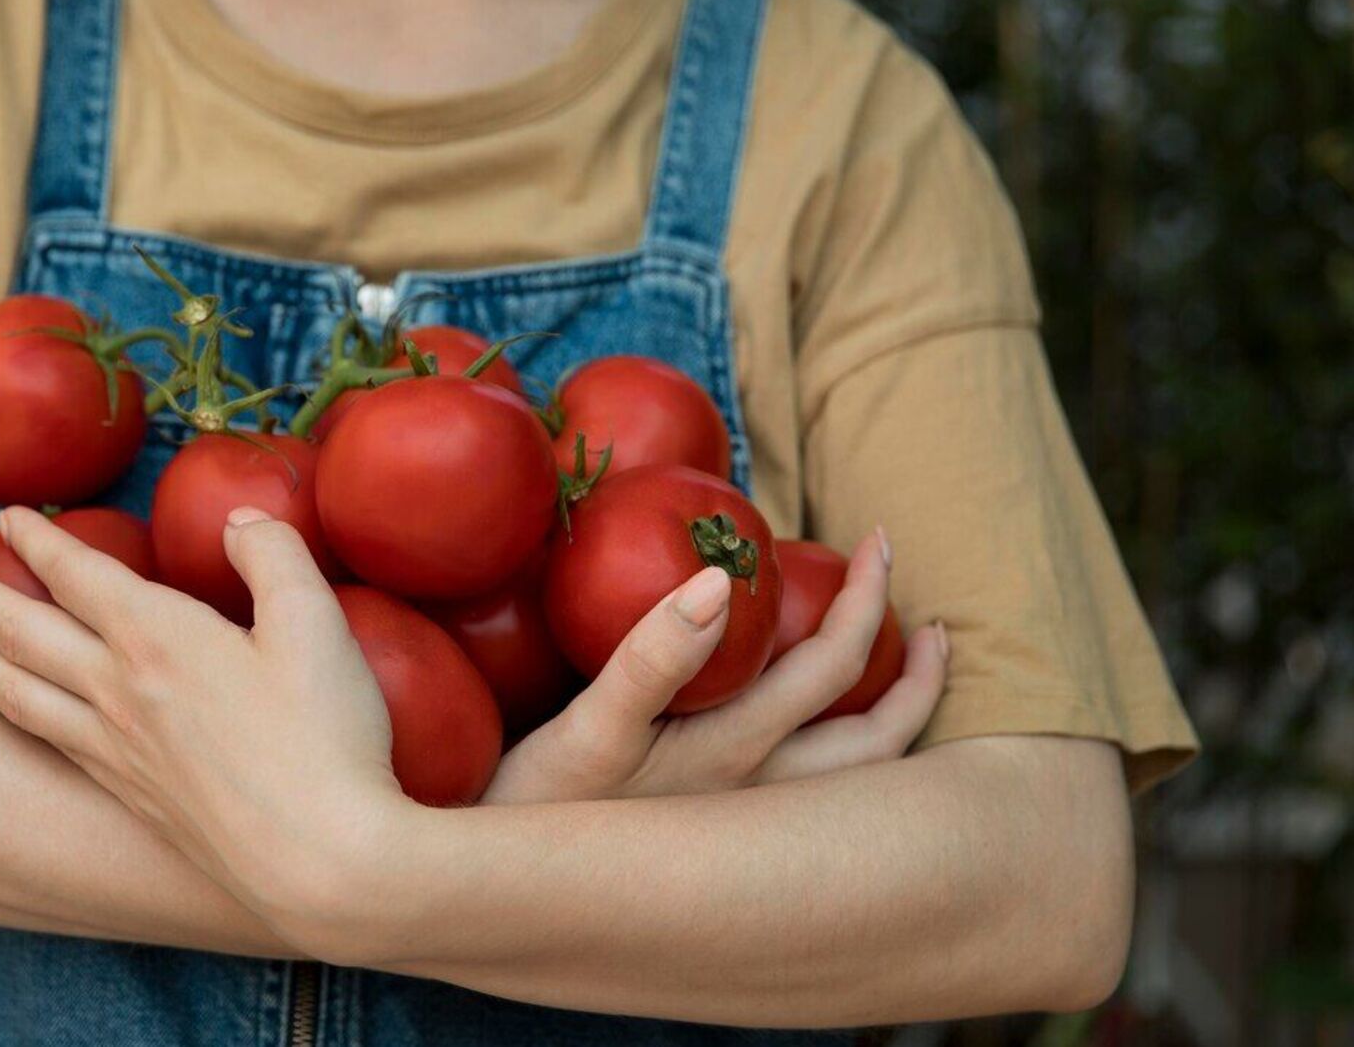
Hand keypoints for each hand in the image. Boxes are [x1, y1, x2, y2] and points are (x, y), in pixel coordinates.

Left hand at [0, 505, 413, 930]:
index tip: (8, 517)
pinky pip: (41, 737)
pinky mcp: (126, 794)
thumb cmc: (326, 739)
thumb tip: (241, 520)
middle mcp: (119, 691)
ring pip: (13, 688)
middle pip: (19, 630)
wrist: (321, 863)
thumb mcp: (316, 624)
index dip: (40, 541)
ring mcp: (115, 749)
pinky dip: (2, 708)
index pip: (79, 575)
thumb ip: (275, 555)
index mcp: (159, 638)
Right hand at [483, 529, 947, 804]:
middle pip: (875, 743)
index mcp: (736, 758)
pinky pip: (809, 796)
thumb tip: (718, 582)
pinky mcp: (713, 837)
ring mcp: (741, 826)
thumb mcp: (587, 729)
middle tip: (931, 623)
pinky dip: (836, 755)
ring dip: (890, 723)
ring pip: (851, 782)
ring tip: (904, 674)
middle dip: (915, 679)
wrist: (496, 888)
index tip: (876, 540)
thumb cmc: (534, 808)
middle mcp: (757, 801)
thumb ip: (652, 657)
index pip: (833, 669)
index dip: (865, 599)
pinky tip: (808, 731)